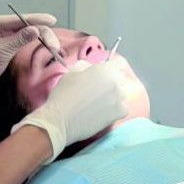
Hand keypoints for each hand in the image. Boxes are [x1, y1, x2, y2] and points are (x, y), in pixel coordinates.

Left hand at [0, 12, 60, 84]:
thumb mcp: (2, 52)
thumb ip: (19, 39)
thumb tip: (36, 29)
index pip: (18, 19)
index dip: (37, 19)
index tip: (52, 20)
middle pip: (24, 25)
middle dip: (41, 33)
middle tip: (54, 45)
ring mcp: (0, 33)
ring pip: (26, 31)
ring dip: (40, 38)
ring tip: (52, 47)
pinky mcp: (4, 42)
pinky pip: (23, 38)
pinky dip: (34, 42)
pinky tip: (44, 44)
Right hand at [11, 60, 128, 162]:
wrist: (61, 120)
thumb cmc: (64, 94)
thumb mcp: (72, 72)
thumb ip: (86, 65)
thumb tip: (93, 67)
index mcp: (105, 70)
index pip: (119, 63)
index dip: (112, 67)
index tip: (105, 73)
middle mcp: (116, 82)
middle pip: (120, 79)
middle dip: (111, 82)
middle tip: (97, 90)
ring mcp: (120, 98)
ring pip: (122, 94)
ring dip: (113, 96)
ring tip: (98, 103)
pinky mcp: (120, 113)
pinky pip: (123, 108)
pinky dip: (115, 110)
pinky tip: (102, 112)